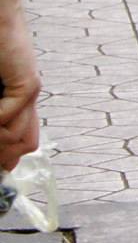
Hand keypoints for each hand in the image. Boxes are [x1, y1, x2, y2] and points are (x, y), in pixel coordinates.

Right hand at [0, 17, 39, 172]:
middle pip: (24, 146)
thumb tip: (5, 157)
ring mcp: (30, 92)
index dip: (5, 159)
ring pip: (16, 136)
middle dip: (0, 153)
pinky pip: (9, 114)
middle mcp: (28, 101)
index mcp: (18, 104)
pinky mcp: (27, 83)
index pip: (22, 145)